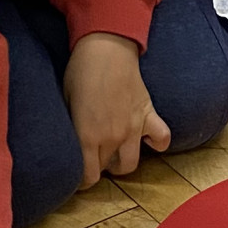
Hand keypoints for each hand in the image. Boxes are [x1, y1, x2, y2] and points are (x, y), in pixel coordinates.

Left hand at [64, 33, 169, 185]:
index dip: (81, 180)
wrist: (106, 48)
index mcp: (87, 137)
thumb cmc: (80, 72)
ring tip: (114, 151)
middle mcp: (112, 138)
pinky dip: (157, 143)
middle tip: (92, 156)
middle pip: (107, 170)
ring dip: (121, 161)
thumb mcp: (65, 102)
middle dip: (98, 168)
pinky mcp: (149, 115)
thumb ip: (71, 130)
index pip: (88, 176)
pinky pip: (162, 139)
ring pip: (130, 164)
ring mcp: (133, 128)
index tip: (78, 174)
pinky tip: (146, 139)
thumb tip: (69, 146)